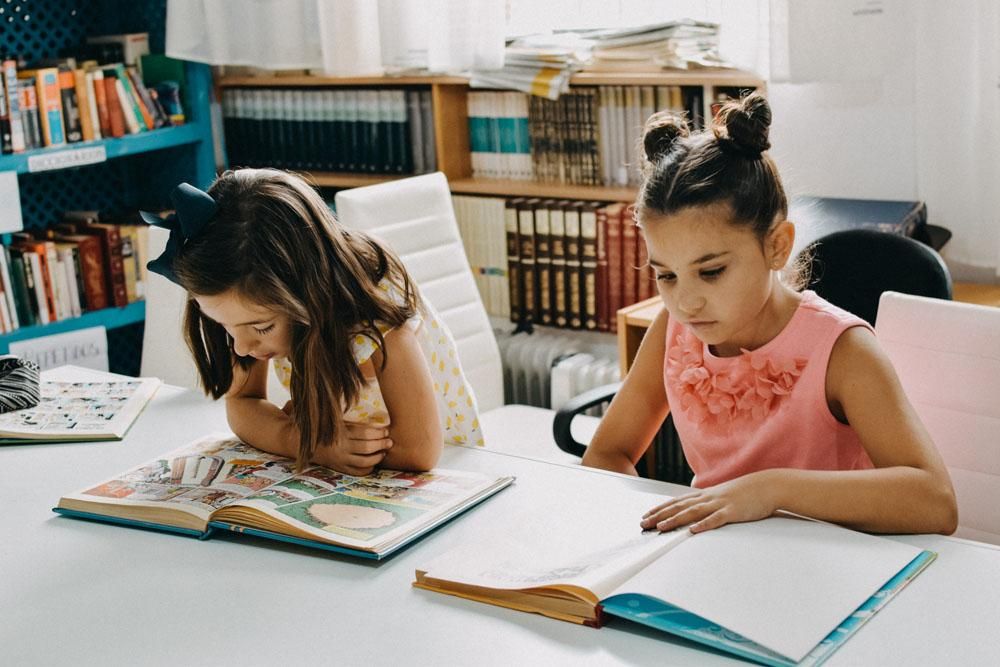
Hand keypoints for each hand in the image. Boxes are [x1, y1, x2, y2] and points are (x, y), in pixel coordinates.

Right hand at [317, 422, 392, 475]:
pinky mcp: (339, 468)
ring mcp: (340, 459)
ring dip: (377, 457)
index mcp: (341, 432)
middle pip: (367, 447)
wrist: (303, 444)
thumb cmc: (325, 429)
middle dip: (381, 444)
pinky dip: (368, 469)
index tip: (386, 431)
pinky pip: (357, 472)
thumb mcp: (338, 422)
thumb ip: (355, 424)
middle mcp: (341, 447)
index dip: (379, 433)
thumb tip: (378, 426)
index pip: (365, 433)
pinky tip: (373, 464)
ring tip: (383, 453)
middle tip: (389, 442)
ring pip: (364, 462)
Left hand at [640, 472, 776, 533]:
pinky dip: (704, 525)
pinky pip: (716, 519)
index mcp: (705, 495)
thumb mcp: (723, 496)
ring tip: (661, 527)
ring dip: (675, 520)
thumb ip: (709, 503)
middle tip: (643, 523)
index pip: (677, 502)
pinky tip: (693, 530)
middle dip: (660, 515)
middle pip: (679, 507)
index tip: (646, 514)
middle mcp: (708, 498)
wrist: (767, 485)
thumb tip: (697, 512)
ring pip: (693, 512)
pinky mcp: (732, 511)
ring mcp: (719, 504)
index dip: (660, 508)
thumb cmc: (746, 493)